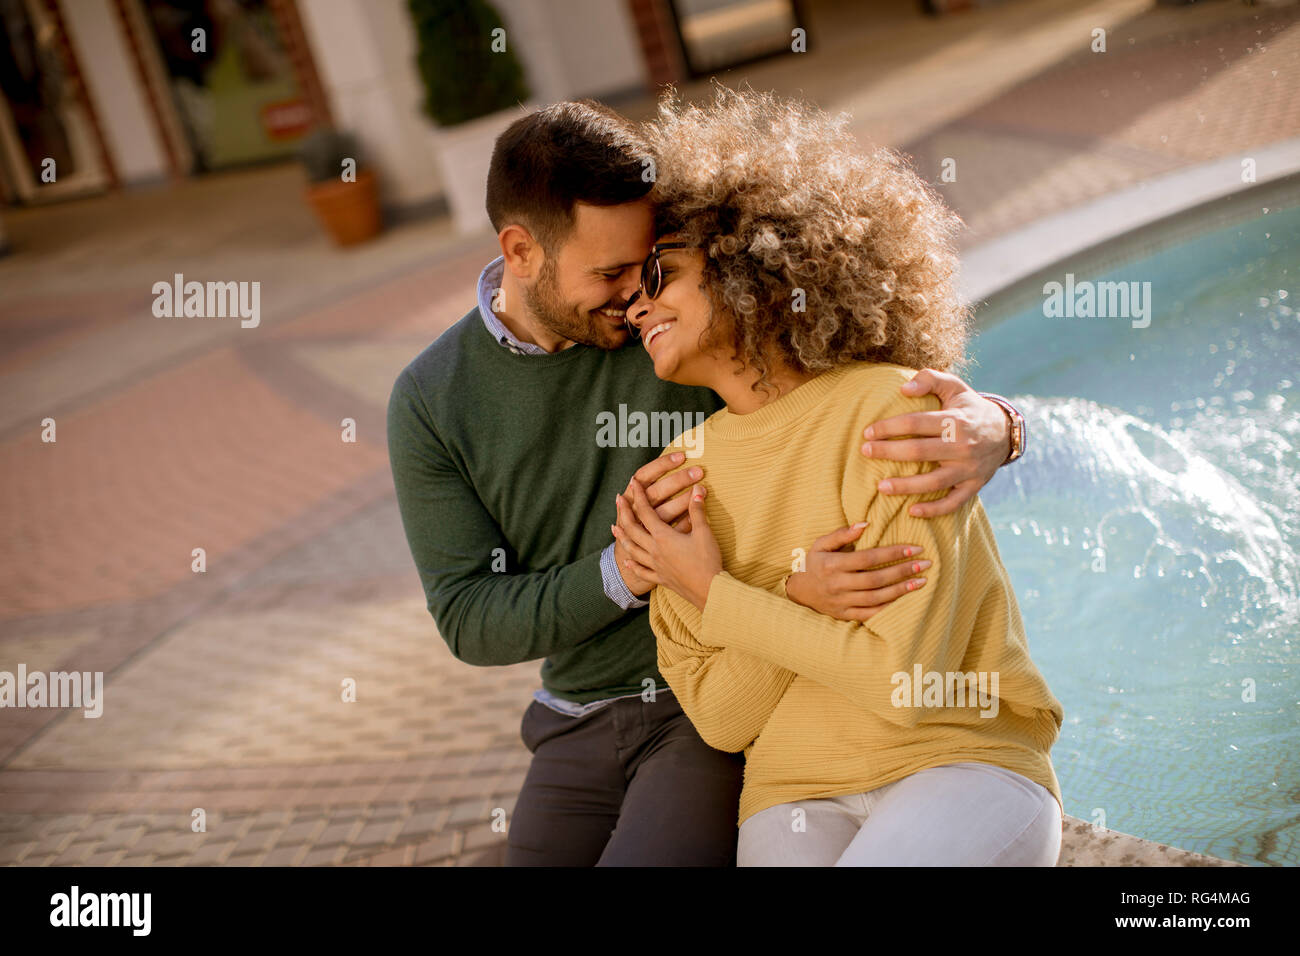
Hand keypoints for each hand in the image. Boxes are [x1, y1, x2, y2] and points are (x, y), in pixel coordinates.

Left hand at [612, 477, 720, 610]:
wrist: (710, 591)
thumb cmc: (707, 561)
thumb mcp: (704, 533)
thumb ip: (697, 510)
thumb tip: (698, 489)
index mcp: (663, 537)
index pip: (646, 512)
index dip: (639, 496)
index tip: (633, 483)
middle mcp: (655, 550)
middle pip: (633, 529)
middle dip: (624, 513)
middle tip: (618, 500)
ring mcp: (656, 566)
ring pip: (633, 550)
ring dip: (622, 537)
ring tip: (615, 528)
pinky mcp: (661, 578)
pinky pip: (642, 571)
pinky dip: (633, 566)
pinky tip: (628, 562)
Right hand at [786, 523, 929, 620]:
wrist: (799, 592)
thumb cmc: (814, 563)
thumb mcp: (821, 544)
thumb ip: (842, 534)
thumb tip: (865, 524)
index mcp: (832, 565)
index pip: (868, 558)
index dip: (892, 553)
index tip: (914, 548)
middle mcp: (837, 584)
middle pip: (875, 579)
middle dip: (902, 571)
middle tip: (925, 564)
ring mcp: (841, 602)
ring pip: (876, 598)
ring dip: (901, 590)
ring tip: (922, 582)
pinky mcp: (845, 615)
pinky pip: (870, 614)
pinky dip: (889, 608)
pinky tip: (906, 600)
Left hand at [860, 369, 1010, 517]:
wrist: (1005, 432)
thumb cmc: (969, 408)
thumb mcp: (955, 386)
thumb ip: (930, 379)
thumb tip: (903, 389)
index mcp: (955, 420)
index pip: (915, 423)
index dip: (888, 427)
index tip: (867, 432)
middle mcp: (963, 445)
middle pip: (919, 452)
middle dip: (889, 452)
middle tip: (865, 452)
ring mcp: (969, 468)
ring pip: (934, 482)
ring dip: (906, 486)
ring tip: (880, 487)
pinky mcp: (974, 485)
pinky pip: (953, 502)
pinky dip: (934, 510)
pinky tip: (911, 512)